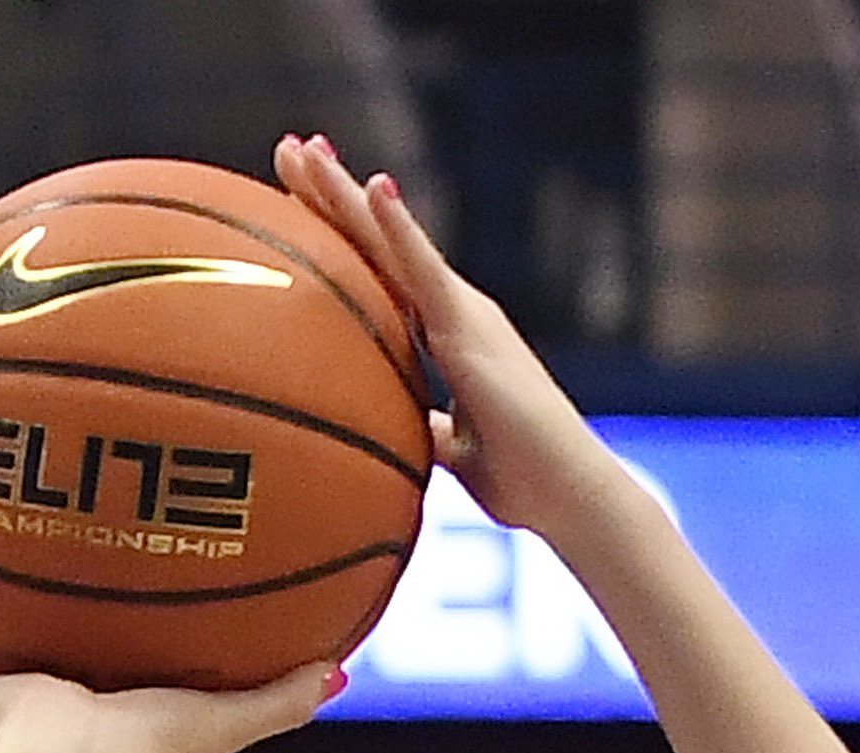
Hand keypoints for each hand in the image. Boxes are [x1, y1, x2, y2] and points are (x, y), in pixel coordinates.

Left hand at [275, 132, 605, 537]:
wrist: (569, 497)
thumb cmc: (521, 479)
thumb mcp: (454, 450)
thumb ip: (426, 431)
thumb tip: (390, 428)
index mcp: (443, 334)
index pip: (378, 273)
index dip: (340, 232)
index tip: (297, 194)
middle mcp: (452, 311)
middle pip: (378, 244)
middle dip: (332, 194)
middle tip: (290, 148)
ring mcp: (463, 314)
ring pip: (392, 243)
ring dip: (349, 194)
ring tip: (308, 150)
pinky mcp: (473, 330)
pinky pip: (426, 272)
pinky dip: (399, 228)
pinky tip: (375, 187)